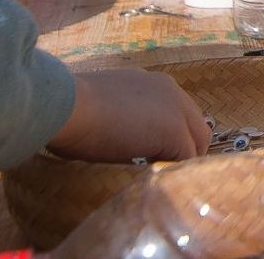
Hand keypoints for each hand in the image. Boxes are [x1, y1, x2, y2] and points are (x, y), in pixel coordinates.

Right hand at [46, 69, 210, 163]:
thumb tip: (121, 137)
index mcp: (152, 83)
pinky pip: (186, 160)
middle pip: (196, 126)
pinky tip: (155, 180)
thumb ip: (124, 117)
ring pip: (196, 143)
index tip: (154, 155)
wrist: (66, 105)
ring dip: (181, 162)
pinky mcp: (175, 131)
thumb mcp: (105, 107)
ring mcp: (176, 109)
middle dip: (184, 150)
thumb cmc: (72, 109)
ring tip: (159, 178)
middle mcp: (170, 89)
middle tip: (162, 171)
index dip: (169, 136)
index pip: (178, 113)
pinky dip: (174, 172)